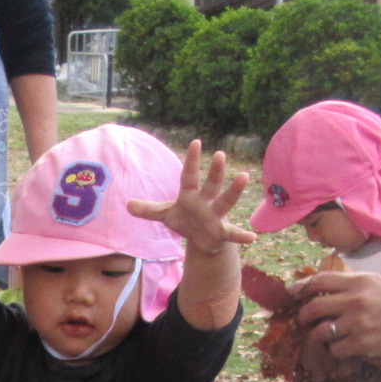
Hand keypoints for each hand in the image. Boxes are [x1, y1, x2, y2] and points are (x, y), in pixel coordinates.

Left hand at [127, 139, 255, 254]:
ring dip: (234, 191)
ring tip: (244, 176)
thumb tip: (127, 205)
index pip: (189, 175)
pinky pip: (233, 234)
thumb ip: (148, 209)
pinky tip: (253, 238)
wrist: (202, 240)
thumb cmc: (186, 220)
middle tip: (220, 154)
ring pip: (226, 202)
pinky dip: (242, 236)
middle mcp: (206, 201)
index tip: (196, 142)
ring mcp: (216, 216)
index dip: (192, 160)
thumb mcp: (166, 215)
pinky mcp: (222, 232)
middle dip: (216, 171)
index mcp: (190, 195)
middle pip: (211, 184)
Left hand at [294, 271, 380, 368]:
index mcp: (360, 281)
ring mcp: (357, 323)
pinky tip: (346, 347)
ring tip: (327, 336)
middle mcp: (355, 300)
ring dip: (319, 336)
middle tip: (303, 321)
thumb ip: (355, 286)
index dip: (302, 288)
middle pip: (313, 308)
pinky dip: (337, 350)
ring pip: (321, 332)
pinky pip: (336, 349)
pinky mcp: (362, 344)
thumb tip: (327, 291)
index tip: (293, 294)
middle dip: (303, 316)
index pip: (320, 281)